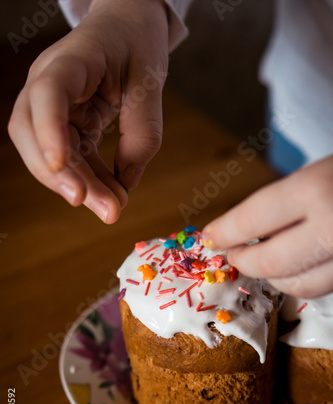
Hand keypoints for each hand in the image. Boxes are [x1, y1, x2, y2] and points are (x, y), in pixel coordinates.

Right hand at [8, 0, 168, 222]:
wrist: (127, 27)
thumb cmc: (136, 43)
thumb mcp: (150, 81)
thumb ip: (142, 131)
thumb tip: (126, 182)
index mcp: (70, 61)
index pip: (47, 94)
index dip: (49, 131)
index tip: (60, 165)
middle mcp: (49, 84)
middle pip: (33, 133)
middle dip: (65, 177)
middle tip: (105, 209)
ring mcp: (52, 107)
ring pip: (51, 154)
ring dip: (81, 186)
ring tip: (113, 210)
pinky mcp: (65, 124)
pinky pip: (72, 157)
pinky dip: (91, 179)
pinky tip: (113, 196)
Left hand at [203, 155, 332, 296]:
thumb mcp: (320, 171)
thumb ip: (283, 203)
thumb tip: (239, 232)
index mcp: (316, 189)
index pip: (251, 220)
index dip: (224, 231)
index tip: (210, 236)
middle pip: (269, 262)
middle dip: (243, 261)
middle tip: (232, 254)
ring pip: (297, 285)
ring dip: (271, 276)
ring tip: (261, 260)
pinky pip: (322, 287)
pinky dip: (300, 280)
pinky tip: (293, 265)